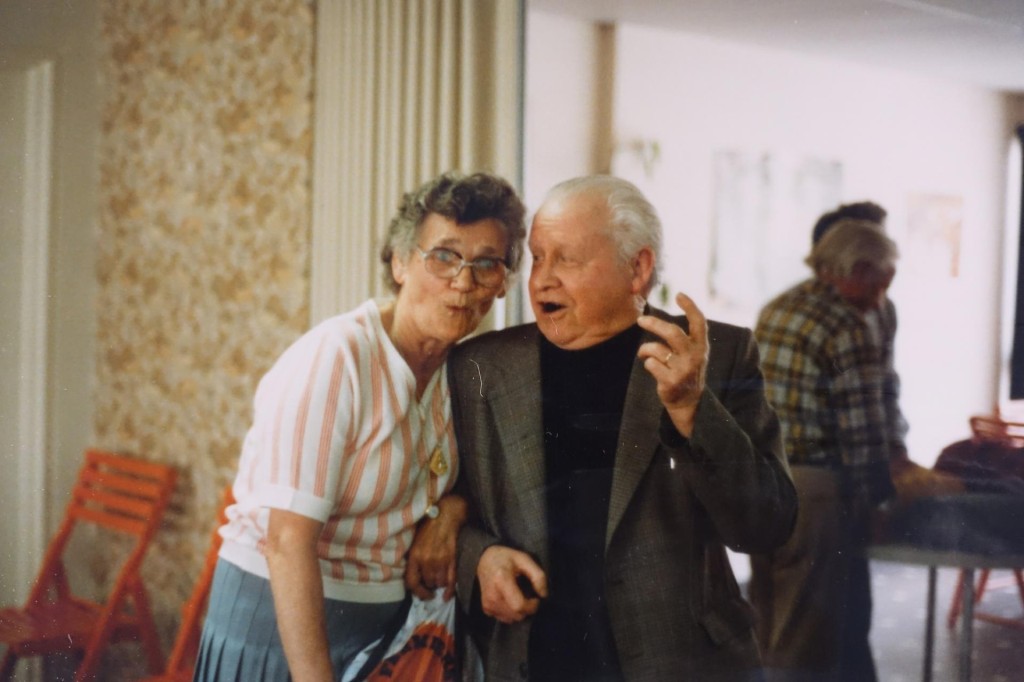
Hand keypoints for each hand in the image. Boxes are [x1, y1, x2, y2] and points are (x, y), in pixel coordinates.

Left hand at [404, 496, 466, 599]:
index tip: (421, 593)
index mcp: (414, 555)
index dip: (416, 591)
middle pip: (428, 583)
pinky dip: (450, 590)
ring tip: (439, 579)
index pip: (412, 582)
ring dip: (439, 584)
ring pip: (439, 583)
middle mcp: (427, 560)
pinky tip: (447, 595)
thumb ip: (413, 558)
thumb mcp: (414, 542)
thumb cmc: (428, 526)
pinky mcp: (452, 559)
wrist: (445, 515)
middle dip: (429, 585)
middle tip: (431, 582)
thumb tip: (414, 575)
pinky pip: (451, 580)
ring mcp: (440, 560)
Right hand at [477, 545, 547, 623]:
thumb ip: (538, 576)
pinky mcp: (487, 609)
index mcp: (501, 580)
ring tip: (518, 595)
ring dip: (519, 611)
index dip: (532, 606)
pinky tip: (510, 599)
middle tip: (527, 594)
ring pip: (512, 619)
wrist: (485, 560)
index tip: (535, 598)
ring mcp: (488, 604)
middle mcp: (493, 595)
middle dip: (527, 608)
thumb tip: (543, 594)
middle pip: (517, 615)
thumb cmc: (505, 558)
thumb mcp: (525, 559)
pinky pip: (505, 618)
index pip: (519, 606)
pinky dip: (511, 612)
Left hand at [637, 292, 708, 436]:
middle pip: (673, 333)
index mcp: (701, 346)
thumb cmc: (685, 370)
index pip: (699, 322)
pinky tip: (653, 368)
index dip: (690, 307)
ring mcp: (683, 370)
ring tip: (644, 352)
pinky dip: (647, 363)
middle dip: (654, 324)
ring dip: (645, 349)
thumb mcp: (692, 352)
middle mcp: (694, 356)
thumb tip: (658, 317)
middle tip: (640, 320)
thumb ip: (683, 337)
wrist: (688, 402)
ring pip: (656, 349)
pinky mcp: (671, 382)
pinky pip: (650, 364)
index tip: (679, 294)